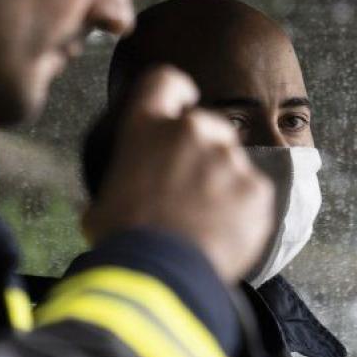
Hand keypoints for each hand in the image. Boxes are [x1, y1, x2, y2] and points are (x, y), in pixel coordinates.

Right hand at [80, 65, 274, 283]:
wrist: (160, 275)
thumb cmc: (123, 239)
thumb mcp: (100, 205)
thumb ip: (118, 187)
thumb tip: (105, 204)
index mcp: (147, 126)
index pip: (166, 81)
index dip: (175, 93)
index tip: (179, 109)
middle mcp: (191, 130)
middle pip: (207, 124)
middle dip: (202, 150)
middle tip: (189, 187)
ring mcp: (228, 158)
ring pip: (231, 161)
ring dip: (222, 183)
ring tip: (205, 220)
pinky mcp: (256, 188)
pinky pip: (252, 192)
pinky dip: (242, 210)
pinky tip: (222, 234)